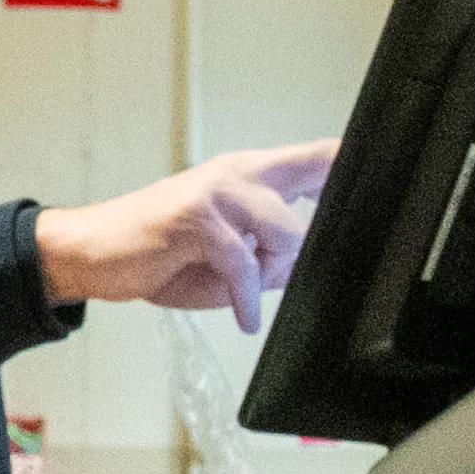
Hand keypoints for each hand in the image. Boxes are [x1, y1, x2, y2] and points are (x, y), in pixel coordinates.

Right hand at [39, 144, 329, 324]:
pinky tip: (242, 315)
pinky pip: (245, 264)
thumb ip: (272, 261)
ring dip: (272, 270)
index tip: (380, 190)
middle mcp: (239, 172)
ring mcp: (218, 190)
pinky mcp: (198, 216)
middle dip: (311, 240)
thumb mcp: (231, 264)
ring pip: (285, 231)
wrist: (94, 253)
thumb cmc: (160, 254)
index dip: (352, 165)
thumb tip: (305, 267)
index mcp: (252, 174)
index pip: (316, 158)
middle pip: (316, 183)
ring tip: (244, 288)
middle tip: (282, 269)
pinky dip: (245, 298)